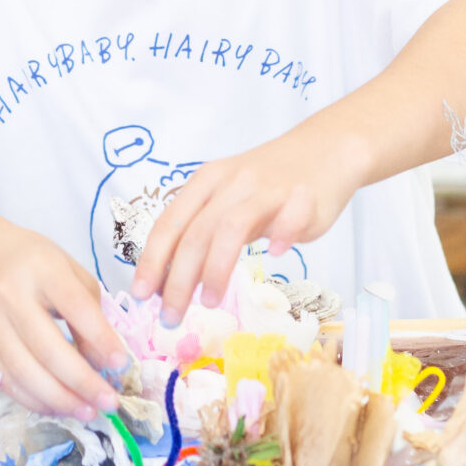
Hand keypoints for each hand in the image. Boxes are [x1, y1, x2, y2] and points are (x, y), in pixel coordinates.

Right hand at [0, 219, 126, 420]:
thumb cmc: (30, 261)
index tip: (121, 364)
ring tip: (88, 411)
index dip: (100, 338)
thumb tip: (102, 359)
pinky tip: (59, 407)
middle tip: (109, 402)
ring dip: (60, 400)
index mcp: (41, 269)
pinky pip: (8, 382)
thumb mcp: (67, 269)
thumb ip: (89, 309)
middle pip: (48, 349)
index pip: (74, 307)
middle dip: (82, 382)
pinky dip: (35, 401)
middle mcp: (10, 297)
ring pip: (25, 373)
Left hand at [131, 128, 358, 318]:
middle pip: (196, 233)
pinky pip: (291, 216)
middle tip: (171, 317)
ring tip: (210, 302)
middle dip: (178, 280)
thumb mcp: (227, 198)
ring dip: (216, 267)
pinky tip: (278, 254)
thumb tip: (169, 281)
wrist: (326, 148)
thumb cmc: (269, 183)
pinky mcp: (304, 196)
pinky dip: (283, 235)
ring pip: (232, 227)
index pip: (169, 224)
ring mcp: (268, 189)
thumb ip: (203, 232)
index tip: (139, 296)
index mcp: (207, 182)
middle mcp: (232, 182)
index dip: (151, 261)